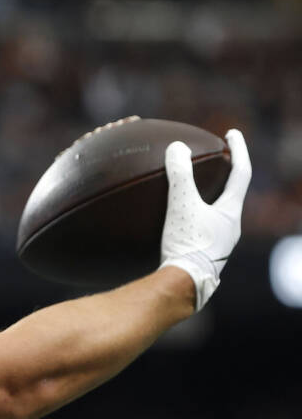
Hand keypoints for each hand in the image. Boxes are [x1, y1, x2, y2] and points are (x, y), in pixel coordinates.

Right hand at [160, 129, 251, 311]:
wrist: (184, 285)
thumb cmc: (187, 244)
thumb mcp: (182, 205)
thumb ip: (179, 176)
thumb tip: (177, 147)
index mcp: (230, 212)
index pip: (241, 174)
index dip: (238, 151)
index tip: (232, 134)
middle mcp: (230, 229)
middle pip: (232, 195)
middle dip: (225, 177)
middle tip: (215, 162)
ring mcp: (219, 245)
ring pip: (218, 216)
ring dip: (209, 201)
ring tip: (194, 193)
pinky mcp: (203, 258)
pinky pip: (203, 231)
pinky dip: (194, 219)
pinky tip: (178, 224)